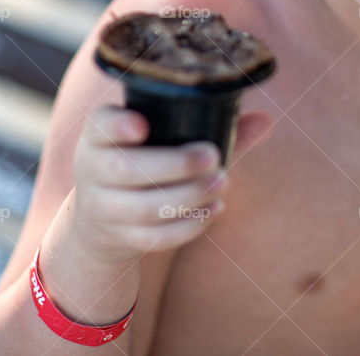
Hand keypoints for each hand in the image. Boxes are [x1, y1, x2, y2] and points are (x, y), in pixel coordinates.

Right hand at [70, 105, 272, 262]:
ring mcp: (103, 207)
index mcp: (100, 135)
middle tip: (214, 157)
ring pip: (142, 207)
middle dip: (174, 165)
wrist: (101, 216)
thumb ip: (211, 126)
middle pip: (125, 170)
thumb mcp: (162, 138)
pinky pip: (152, 238)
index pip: (100, 125)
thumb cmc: (146, 160)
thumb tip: (266, 122)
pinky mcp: (119, 237)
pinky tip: (212, 211)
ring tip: (223, 184)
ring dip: (187, 197)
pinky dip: (185, 227)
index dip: (118, 126)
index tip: (142, 125)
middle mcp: (93, 169)